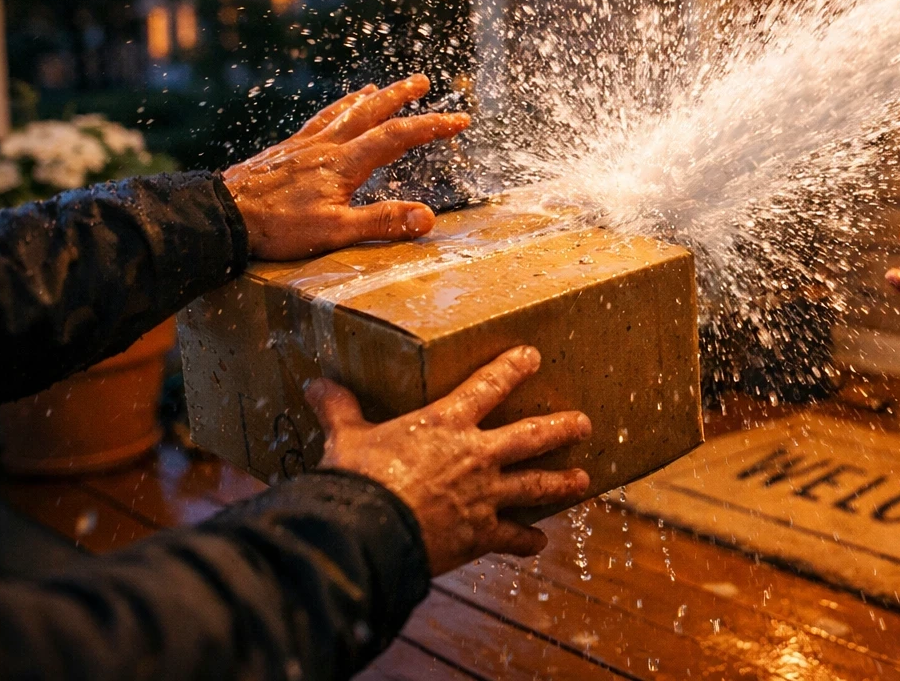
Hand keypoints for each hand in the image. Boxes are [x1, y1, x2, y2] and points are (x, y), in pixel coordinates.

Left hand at [222, 74, 470, 260]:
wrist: (220, 215)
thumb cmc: (277, 227)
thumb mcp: (334, 231)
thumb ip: (382, 222)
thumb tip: (428, 217)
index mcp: (344, 163)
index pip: (397, 138)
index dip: (431, 127)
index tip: (459, 120)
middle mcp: (326, 146)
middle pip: (370, 112)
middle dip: (399, 96)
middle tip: (421, 80)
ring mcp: (302, 145)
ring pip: (341, 112)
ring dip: (366, 98)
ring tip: (378, 87)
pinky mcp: (282, 151)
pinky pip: (316, 121)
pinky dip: (333, 111)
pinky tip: (331, 116)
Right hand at [304, 346, 591, 575]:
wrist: (369, 532)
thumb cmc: (358, 479)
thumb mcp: (347, 438)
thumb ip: (339, 410)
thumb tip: (315, 384)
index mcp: (447, 423)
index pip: (489, 385)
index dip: (513, 368)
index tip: (533, 356)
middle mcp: (476, 455)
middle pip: (531, 435)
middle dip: (561, 427)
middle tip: (585, 423)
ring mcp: (484, 496)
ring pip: (535, 485)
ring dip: (561, 483)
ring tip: (583, 481)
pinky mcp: (480, 535)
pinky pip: (511, 537)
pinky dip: (526, 541)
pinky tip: (539, 543)